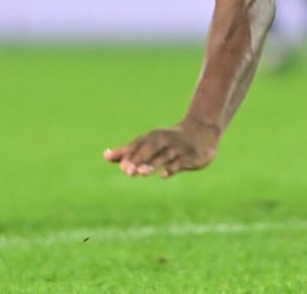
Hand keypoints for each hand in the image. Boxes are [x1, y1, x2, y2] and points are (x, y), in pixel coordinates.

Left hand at [103, 119, 219, 178]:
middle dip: (138, 159)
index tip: (120, 166)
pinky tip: (163, 175)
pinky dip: (171, 168)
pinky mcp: (189, 156)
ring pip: (163, 156)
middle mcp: (163, 141)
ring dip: (152, 164)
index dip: (129, 155)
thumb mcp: (148, 142)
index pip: (138, 146)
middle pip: (149, 149)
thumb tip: (105, 156)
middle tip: (127, 171)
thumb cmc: (169, 139)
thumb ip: (127, 150)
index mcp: (151, 138)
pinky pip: (179, 162)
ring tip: (142, 172)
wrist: (201, 131)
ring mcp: (176, 148)